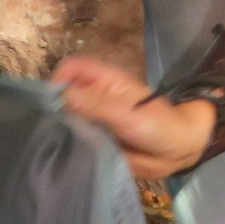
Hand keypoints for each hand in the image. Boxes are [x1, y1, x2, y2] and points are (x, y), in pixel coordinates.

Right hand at [54, 55, 216, 183]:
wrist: (179, 150)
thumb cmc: (159, 125)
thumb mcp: (127, 114)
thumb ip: (95, 105)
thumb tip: (60, 96)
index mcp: (104, 81)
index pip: (71, 68)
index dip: (57, 81)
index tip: (50, 107)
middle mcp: (95, 96)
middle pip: (63, 93)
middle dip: (53, 108)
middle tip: (45, 131)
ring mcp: (94, 118)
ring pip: (66, 117)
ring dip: (58, 128)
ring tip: (51, 145)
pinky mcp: (96, 138)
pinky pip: (75, 137)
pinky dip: (68, 144)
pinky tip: (62, 155)